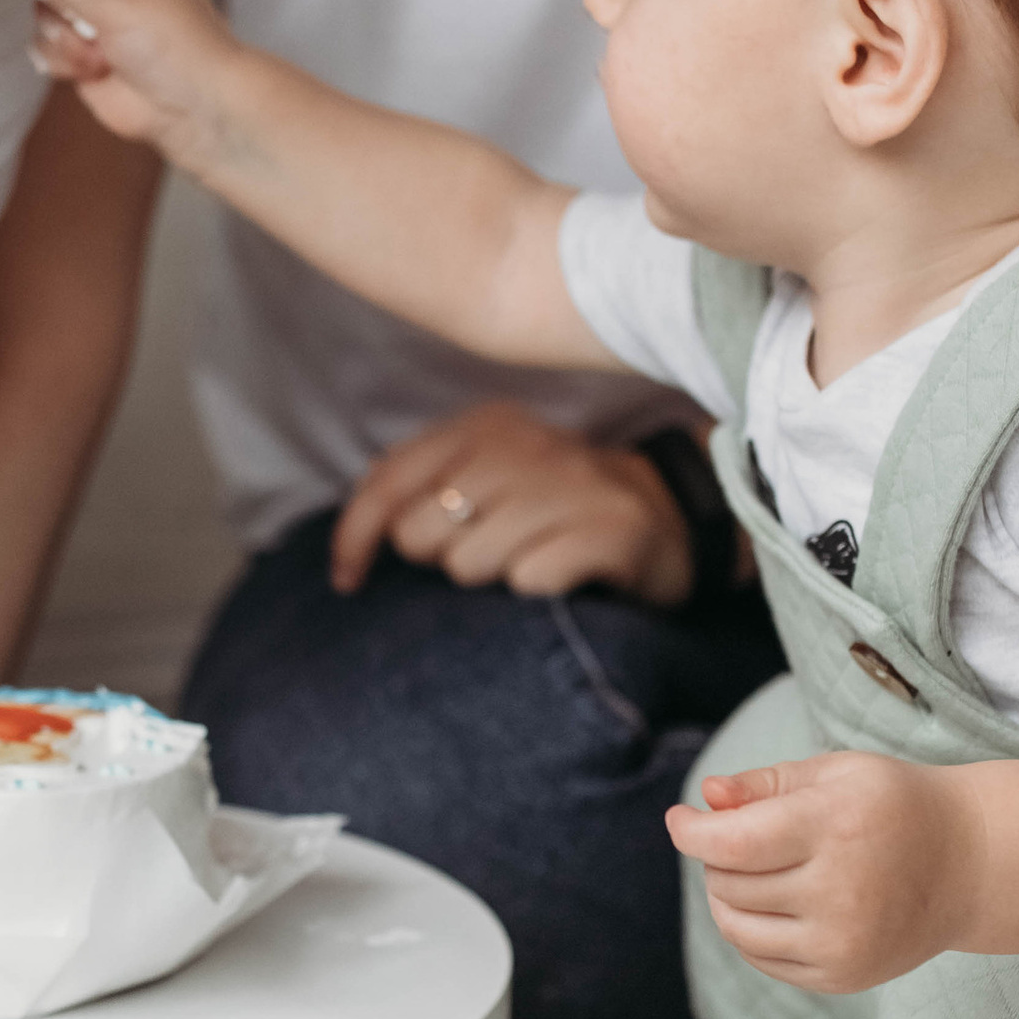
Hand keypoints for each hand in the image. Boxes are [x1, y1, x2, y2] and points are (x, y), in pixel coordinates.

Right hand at [5, 0, 247, 168]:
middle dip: (59, 5)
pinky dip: (64, 61)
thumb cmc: (173, 45)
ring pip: (43, 13)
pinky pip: (47, 47)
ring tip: (98, 54)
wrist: (193, 109)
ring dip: (64, 39)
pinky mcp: (86, 51)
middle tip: (87, 23)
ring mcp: (97, 16)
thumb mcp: (118, 1)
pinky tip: (93, 71)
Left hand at [331, 402, 693, 602]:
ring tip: (526, 564)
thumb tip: (361, 509)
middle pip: (421, 533)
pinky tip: (560, 579)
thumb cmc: (558, 505)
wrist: (670, 514)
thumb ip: (426, 482)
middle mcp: (525, 446)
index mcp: (485, 427)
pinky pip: (530, 581)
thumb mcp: (492, 473)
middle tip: (484, 555)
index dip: (354, 537)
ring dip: (490, 579)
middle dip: (439, 559)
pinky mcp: (611, 531)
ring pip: (470, 562)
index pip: (389, 482)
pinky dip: (535, 591)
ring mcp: (572, 486)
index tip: (348, 580)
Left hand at [668, 749, 983, 992]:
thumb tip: (706, 798)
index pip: (733, 843)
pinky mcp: (842, 976)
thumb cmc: (892, 806)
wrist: (969, 865)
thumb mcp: (836, 774)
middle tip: (742, 836)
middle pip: (729, 884)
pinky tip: (777, 903)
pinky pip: (761, 957)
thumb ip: (765, 784)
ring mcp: (842, 942)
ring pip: (737, 926)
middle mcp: (841, 890)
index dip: (692, 832)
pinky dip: (751, 930)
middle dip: (718, 857)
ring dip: (727, 896)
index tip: (680, 820)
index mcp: (837, 826)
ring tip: (752, 870)